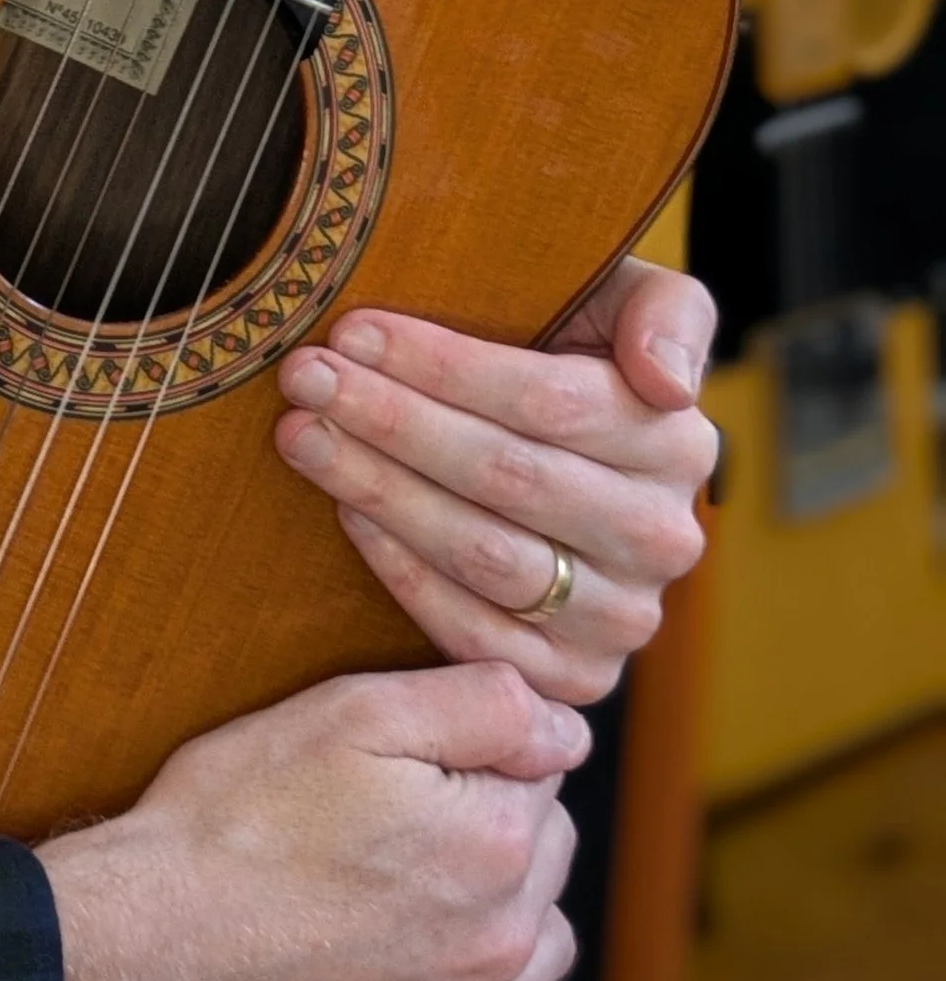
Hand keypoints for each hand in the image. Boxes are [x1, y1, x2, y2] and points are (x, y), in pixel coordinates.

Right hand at [40, 663, 583, 980]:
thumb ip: (482, 706)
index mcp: (496, 841)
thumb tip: (569, 730)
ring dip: (509, 910)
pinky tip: (456, 979)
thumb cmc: (236, 818)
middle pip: (547, 853)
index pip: (542, 768)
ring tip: (422, 882)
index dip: (477, 744)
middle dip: (494, 818)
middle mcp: (502, 940)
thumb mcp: (350, 713)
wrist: (150, 944)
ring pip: (543, 950)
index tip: (410, 749)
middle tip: (397, 804)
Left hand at [273, 257, 719, 704]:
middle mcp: (661, 539)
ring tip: (302, 436)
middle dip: (391, 419)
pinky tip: (347, 513)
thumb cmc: (572, 357)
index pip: (549, 401)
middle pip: (506, 475)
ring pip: (484, 552)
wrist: (557, 462)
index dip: (442, 364)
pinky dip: (403, 571)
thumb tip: (668, 383)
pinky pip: (475, 631)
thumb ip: (665, 313)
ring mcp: (621, 617)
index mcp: (678, 442)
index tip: (352, 330)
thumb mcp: (626, 303)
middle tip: (304, 379)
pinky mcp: (571, 677)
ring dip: (380, 489)